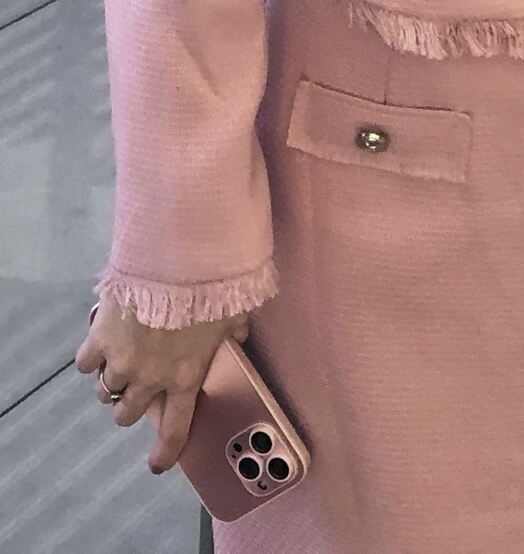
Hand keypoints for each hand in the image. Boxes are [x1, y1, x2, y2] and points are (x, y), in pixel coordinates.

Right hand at [75, 294, 250, 472]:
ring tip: (117, 364)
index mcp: (186, 377)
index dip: (165, 451)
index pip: (176, 427)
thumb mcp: (235, 315)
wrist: (176, 260)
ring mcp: (121, 361)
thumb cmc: (212, 288)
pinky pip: (85, 363)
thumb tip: (237, 337)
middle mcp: (150, 378)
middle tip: (135, 390)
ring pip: (106, 390)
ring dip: (112, 382)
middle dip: (130, 406)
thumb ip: (234, 334)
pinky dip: (91, 358)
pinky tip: (98, 345)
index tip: (156, 464)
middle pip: (127, 413)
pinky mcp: (99, 339)